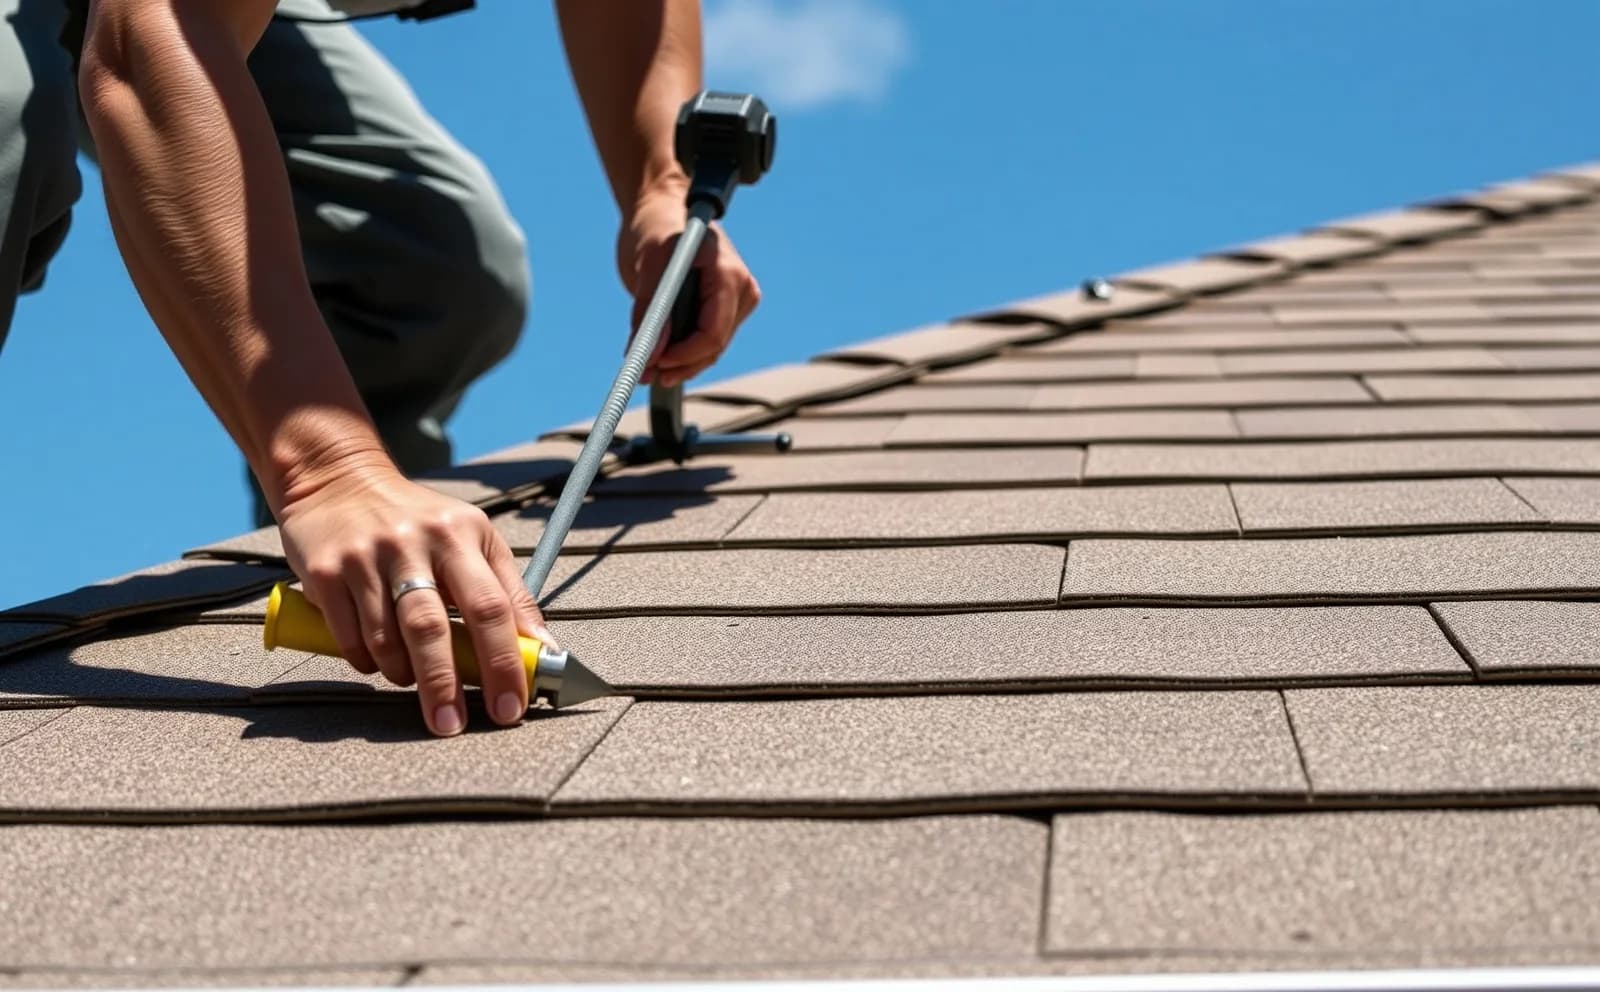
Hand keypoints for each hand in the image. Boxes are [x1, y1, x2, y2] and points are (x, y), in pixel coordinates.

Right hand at [276, 458, 549, 737]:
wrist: (338, 479)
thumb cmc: (419, 521)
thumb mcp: (473, 538)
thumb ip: (510, 590)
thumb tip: (543, 647)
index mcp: (460, 535)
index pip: (491, 607)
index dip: (504, 662)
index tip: (510, 707)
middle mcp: (413, 543)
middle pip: (432, 628)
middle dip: (445, 685)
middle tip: (452, 724)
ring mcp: (365, 557)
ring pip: (386, 640)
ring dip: (403, 674)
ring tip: (413, 682)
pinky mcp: (324, 571)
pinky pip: (349, 638)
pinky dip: (367, 662)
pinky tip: (378, 660)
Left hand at [619, 185, 760, 386]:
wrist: (661, 213)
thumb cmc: (655, 228)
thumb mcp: (648, 264)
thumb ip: (650, 310)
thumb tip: (650, 352)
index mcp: (727, 272)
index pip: (713, 331)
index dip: (684, 354)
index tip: (653, 363)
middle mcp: (740, 288)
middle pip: (714, 345)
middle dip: (679, 364)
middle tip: (643, 375)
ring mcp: (737, 300)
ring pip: (711, 349)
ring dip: (679, 364)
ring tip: (645, 371)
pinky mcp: (725, 309)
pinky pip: (706, 341)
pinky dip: (683, 353)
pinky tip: (657, 360)